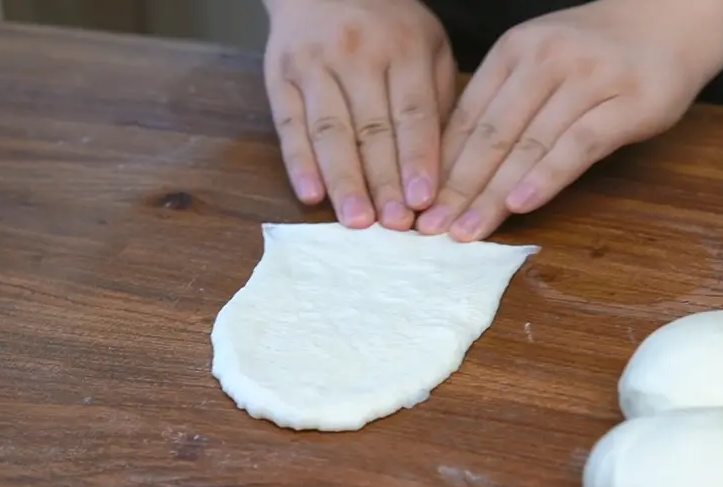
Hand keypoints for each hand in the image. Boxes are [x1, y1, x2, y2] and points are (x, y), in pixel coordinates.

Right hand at [263, 0, 456, 229]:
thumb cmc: (388, 25)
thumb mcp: (428, 44)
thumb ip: (438, 98)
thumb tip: (443, 165)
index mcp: (403, 48)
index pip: (413, 113)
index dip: (417, 159)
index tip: (424, 201)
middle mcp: (357, 56)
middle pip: (372, 129)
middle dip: (384, 182)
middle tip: (394, 226)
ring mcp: (313, 66)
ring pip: (330, 133)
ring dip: (344, 181)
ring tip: (356, 222)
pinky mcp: (279, 77)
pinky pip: (289, 126)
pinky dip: (299, 163)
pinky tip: (312, 195)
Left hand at [416, 0, 703, 241]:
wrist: (671, 17)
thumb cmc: (594, 52)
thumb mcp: (537, 61)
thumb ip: (501, 103)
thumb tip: (451, 165)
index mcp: (513, 51)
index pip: (467, 116)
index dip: (440, 165)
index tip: (419, 205)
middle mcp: (545, 59)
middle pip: (491, 134)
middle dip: (458, 187)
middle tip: (433, 228)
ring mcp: (588, 78)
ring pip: (529, 144)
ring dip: (494, 193)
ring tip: (468, 230)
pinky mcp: (629, 103)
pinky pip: (579, 145)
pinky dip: (548, 176)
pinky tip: (523, 205)